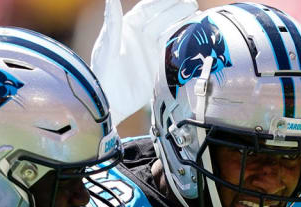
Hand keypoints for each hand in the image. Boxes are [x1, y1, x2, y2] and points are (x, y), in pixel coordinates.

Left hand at [90, 0, 198, 123]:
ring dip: (181, 23)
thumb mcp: (107, 47)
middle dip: (177, 10)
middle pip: (161, 18)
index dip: (163, 2)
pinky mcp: (155, 63)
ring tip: (198, 16)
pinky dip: (180, 41)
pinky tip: (192, 36)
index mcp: (126, 27)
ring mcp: (147, 49)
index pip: (148, 8)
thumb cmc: (103, 74)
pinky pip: (170, 48)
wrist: (110, 102)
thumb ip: (112, 22)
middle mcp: (138, 35)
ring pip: (167, 31)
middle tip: (194, 5)